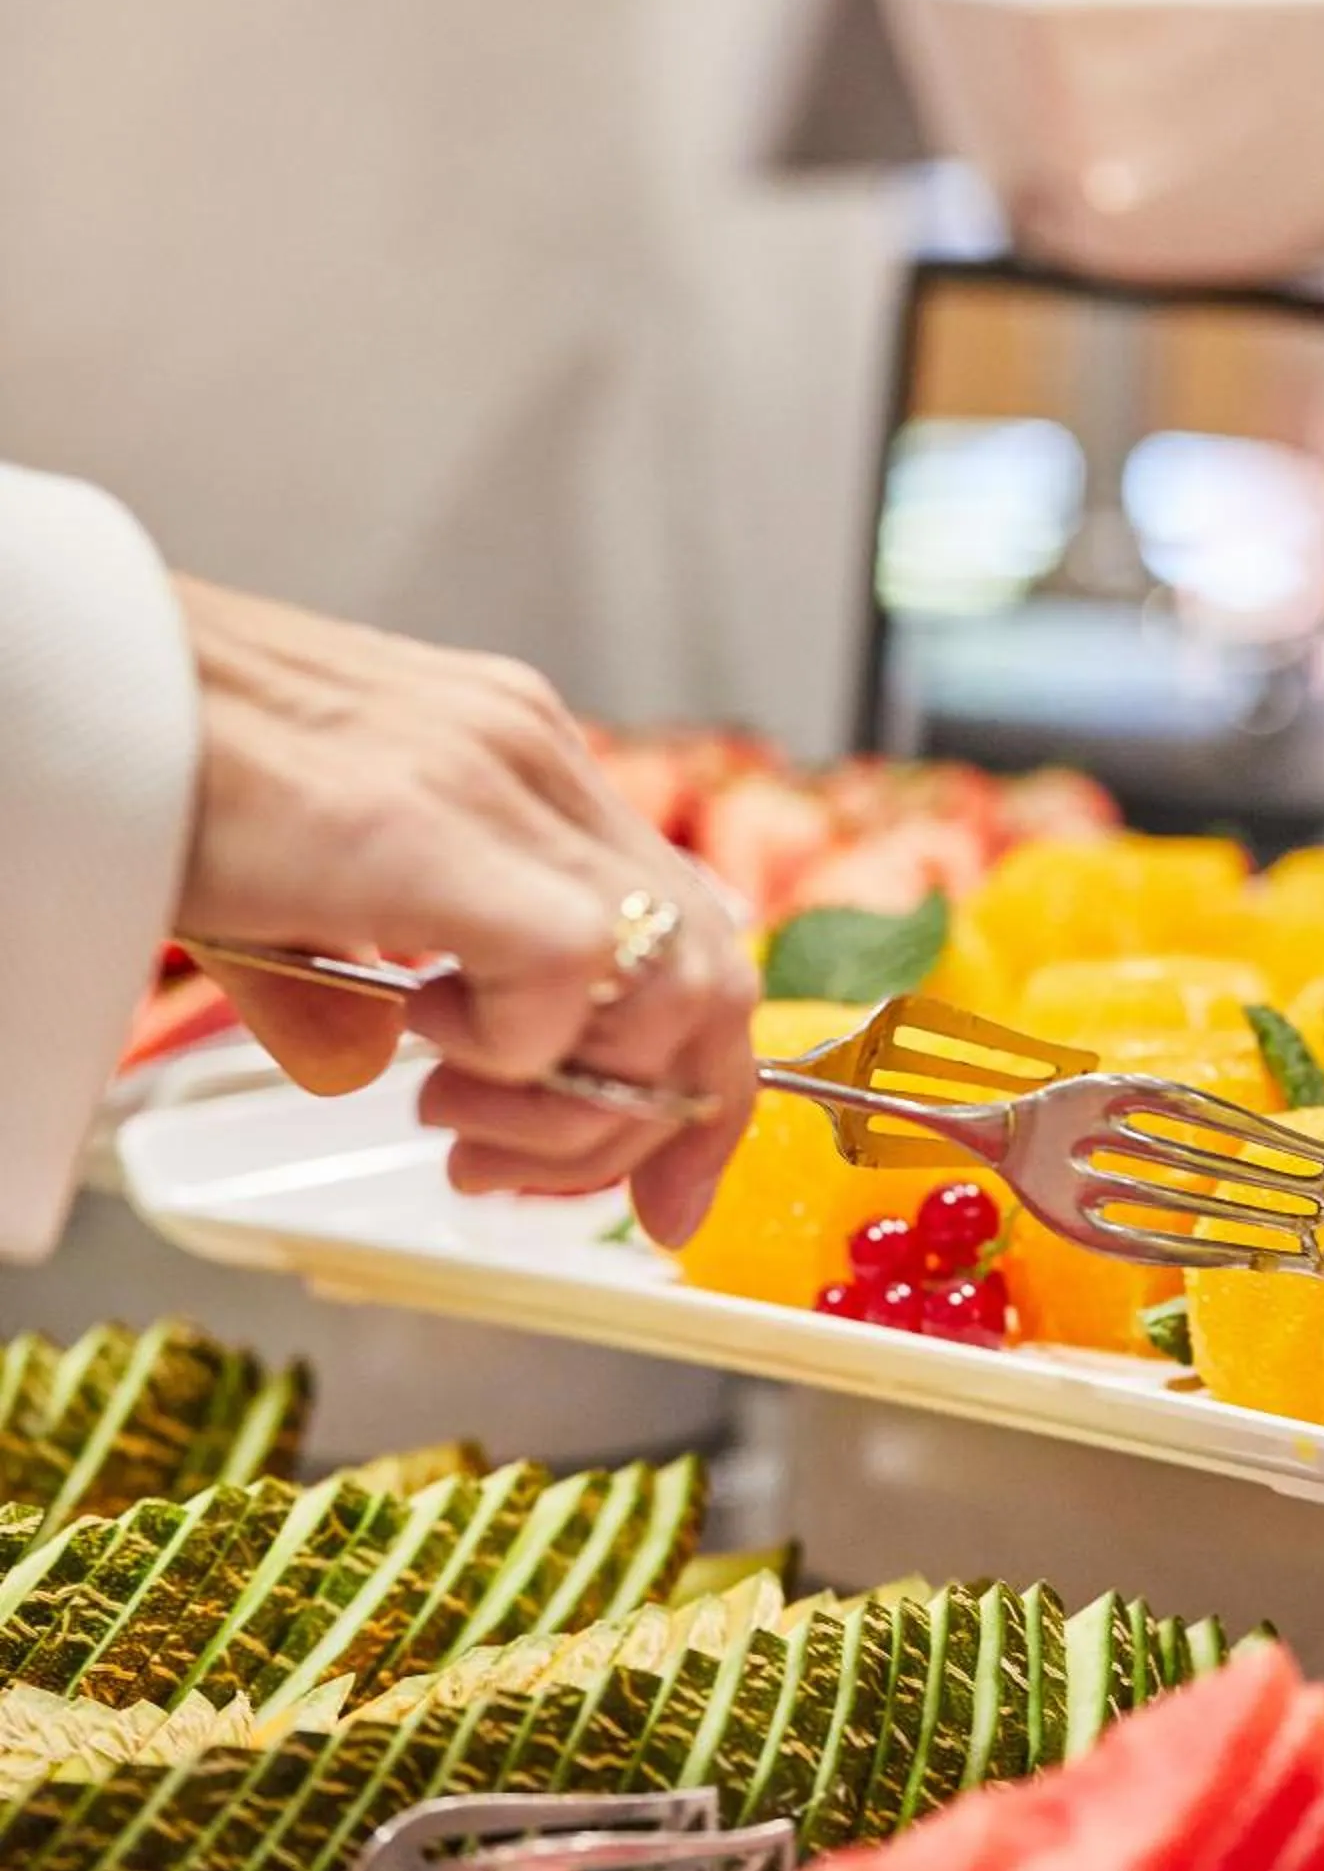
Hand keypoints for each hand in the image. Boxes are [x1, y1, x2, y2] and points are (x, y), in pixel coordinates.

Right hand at [171, 580, 757, 1244]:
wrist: (56, 685)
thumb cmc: (154, 766)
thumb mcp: (283, 883)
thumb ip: (346, 982)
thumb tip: (367, 1068)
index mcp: (517, 758)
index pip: (686, 926)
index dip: (697, 1075)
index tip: (661, 1185)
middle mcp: (533, 757)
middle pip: (710, 966)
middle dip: (655, 1120)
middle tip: (526, 1176)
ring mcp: (498, 776)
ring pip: (671, 975)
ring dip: (582, 1103)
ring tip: (456, 1120)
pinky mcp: (429, 822)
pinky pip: (567, 964)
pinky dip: (521, 1047)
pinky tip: (424, 1041)